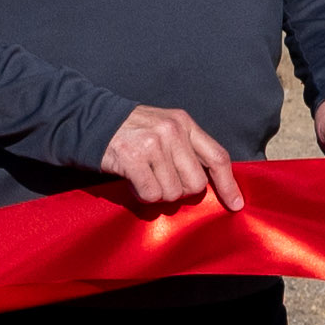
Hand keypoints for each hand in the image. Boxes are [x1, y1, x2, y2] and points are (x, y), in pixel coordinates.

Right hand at [99, 103, 244, 214]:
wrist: (88, 120)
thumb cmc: (130, 131)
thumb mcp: (164, 128)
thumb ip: (187, 149)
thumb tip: (210, 184)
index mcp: (185, 123)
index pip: (217, 157)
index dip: (228, 184)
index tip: (236, 204)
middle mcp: (172, 131)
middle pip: (196, 184)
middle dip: (180, 191)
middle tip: (161, 180)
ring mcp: (153, 144)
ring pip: (173, 193)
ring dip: (158, 193)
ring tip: (144, 176)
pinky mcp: (133, 159)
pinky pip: (151, 195)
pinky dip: (142, 195)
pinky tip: (132, 181)